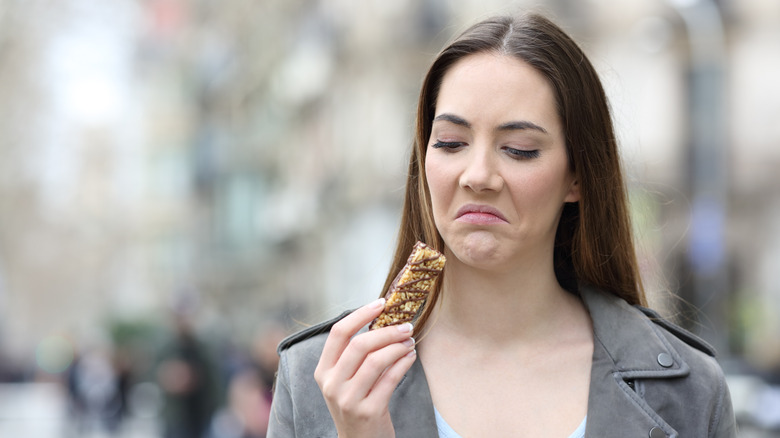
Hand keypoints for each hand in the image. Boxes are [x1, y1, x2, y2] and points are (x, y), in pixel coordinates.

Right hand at [314, 298, 416, 437]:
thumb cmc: (357, 404)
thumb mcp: (345, 380)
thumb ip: (354, 355)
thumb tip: (381, 319)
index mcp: (323, 371)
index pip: (338, 333)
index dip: (361, 314)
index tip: (381, 303)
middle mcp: (331, 384)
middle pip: (359, 345)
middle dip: (387, 331)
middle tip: (406, 325)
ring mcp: (348, 400)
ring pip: (376, 360)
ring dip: (398, 346)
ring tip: (410, 341)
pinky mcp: (369, 411)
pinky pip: (390, 378)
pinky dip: (404, 363)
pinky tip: (410, 356)